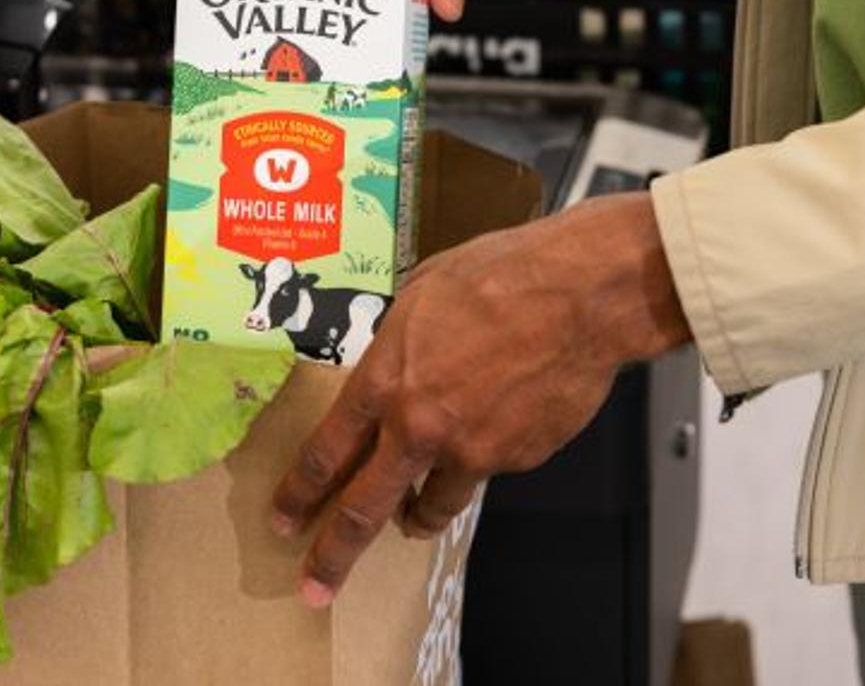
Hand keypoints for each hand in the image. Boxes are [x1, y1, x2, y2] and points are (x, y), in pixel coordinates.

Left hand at [269, 192, 691, 607]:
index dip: (299, 493)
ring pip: (431, 506)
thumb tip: (390, 364)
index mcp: (385, 381)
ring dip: (415, 517)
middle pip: (363, 510)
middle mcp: (419, 427)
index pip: (325, 454)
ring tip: (411, 520)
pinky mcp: (516, 460)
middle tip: (315, 587)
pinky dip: (481, 462)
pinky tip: (497, 428)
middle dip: (333, 555)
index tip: (284, 520)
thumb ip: (396, 345)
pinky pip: (487, 472)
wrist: (580, 297)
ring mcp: (470, 451)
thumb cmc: (500, 276)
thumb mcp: (421, 294)